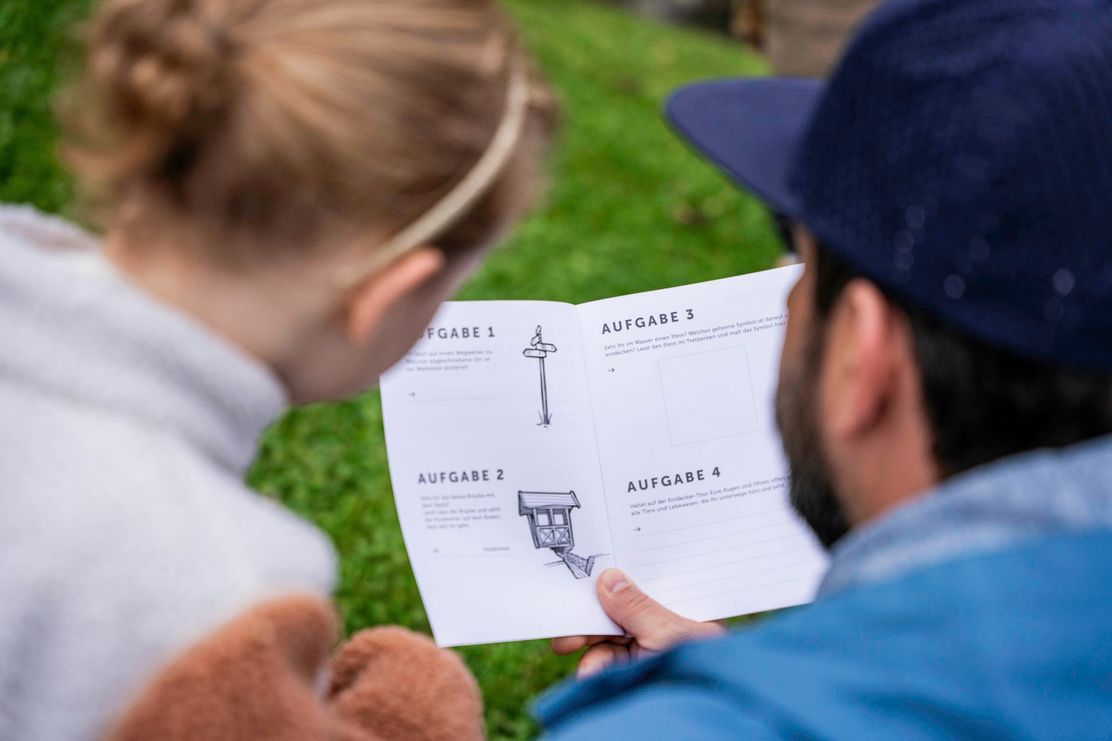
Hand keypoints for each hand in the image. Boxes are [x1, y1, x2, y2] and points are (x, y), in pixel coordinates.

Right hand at [552, 568, 724, 677]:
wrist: (680, 724)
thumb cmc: (694, 674)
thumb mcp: (666, 635)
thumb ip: (637, 608)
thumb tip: (609, 579)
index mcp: (692, 613)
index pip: (657, 584)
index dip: (627, 574)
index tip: (598, 565)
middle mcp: (671, 629)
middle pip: (626, 610)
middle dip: (596, 615)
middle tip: (568, 618)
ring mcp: (652, 651)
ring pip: (611, 637)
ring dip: (591, 645)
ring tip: (568, 647)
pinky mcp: (636, 672)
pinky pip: (608, 661)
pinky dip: (594, 666)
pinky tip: (587, 675)